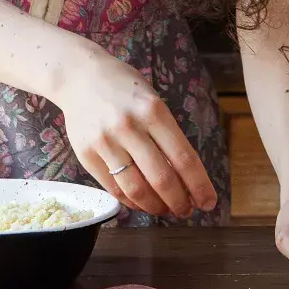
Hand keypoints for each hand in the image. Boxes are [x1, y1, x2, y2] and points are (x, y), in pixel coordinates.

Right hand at [55, 47, 217, 218]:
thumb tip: (185, 177)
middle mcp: (129, 127)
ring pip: (136, 189)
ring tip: (166, 210)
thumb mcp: (152, 101)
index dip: (199, 185)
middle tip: (187, 211)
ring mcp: (105, 142)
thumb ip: (166, 135)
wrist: (79, 77)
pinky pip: (113, 188)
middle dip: (180, 202)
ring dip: (156, 206)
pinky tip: (142, 203)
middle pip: (161, 178)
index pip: (183, 157)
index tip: (208, 202)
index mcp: (153, 111)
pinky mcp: (86, 154)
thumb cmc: (124, 89)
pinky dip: (131, 201)